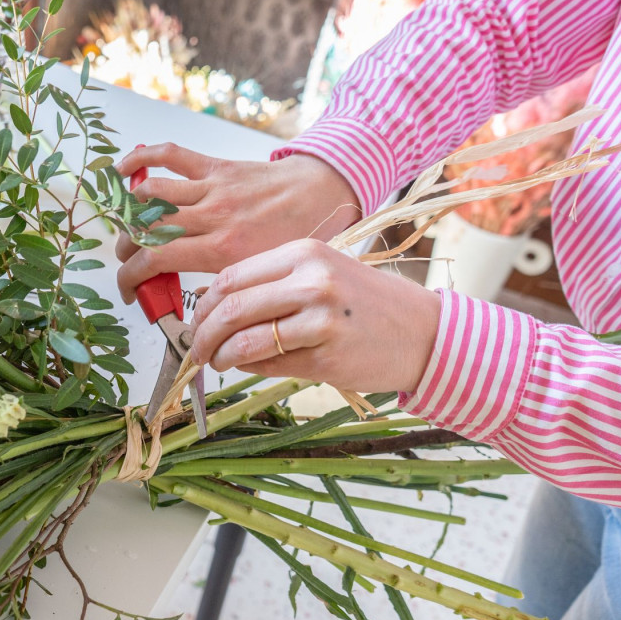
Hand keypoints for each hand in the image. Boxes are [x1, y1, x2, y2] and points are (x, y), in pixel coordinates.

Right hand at [114, 145, 360, 303]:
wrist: (320, 195)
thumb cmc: (296, 235)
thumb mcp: (263, 275)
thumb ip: (227, 289)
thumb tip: (198, 308)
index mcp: (223, 250)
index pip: (155, 260)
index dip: (129, 278)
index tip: (129, 292)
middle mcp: (212, 217)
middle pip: (145, 230)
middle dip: (124, 251)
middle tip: (128, 264)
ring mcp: (210, 189)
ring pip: (150, 195)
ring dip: (128, 214)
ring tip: (126, 232)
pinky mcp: (214, 167)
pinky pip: (169, 156)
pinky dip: (140, 158)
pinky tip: (123, 172)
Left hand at [189, 239, 441, 393]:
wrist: (424, 332)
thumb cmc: (366, 305)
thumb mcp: (322, 275)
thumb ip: (274, 285)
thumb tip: (217, 310)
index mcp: (304, 252)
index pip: (233, 276)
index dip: (204, 303)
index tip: (197, 320)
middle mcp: (311, 280)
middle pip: (232, 306)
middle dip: (203, 333)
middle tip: (196, 349)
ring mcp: (319, 318)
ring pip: (245, 338)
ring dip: (220, 355)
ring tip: (215, 362)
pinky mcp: (327, 354)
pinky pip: (270, 362)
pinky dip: (248, 367)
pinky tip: (246, 367)